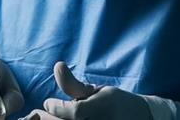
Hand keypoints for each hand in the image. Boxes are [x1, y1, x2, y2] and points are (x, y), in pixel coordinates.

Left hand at [18, 62, 151, 119]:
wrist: (139, 119)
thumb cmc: (112, 103)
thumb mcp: (95, 91)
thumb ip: (73, 84)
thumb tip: (57, 65)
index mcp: (103, 108)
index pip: (75, 112)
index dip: (56, 107)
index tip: (47, 102)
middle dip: (49, 119)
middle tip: (40, 113)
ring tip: (48, 118)